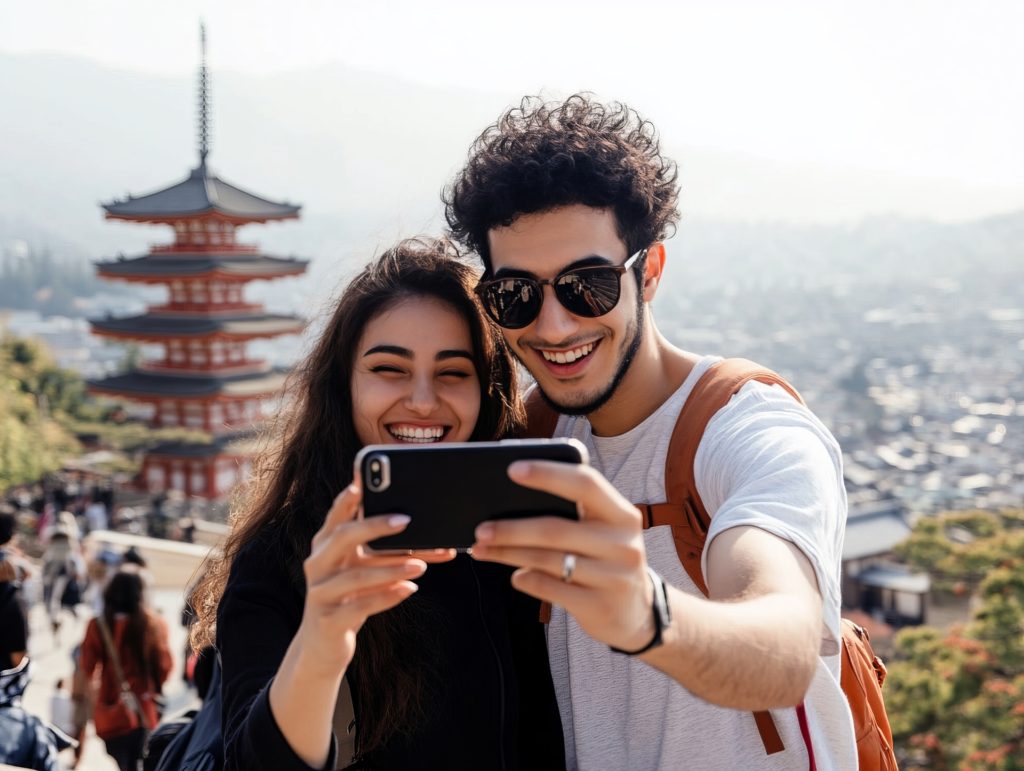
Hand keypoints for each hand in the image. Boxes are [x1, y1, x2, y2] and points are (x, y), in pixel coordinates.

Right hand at [294, 482, 453, 677]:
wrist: (323, 645)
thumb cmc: (350, 596)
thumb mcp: (361, 568)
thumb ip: (380, 547)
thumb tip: (419, 522)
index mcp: (325, 546)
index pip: (336, 516)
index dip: (347, 499)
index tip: (362, 482)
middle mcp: (318, 564)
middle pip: (342, 538)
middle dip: (374, 526)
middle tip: (407, 520)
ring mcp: (320, 593)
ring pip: (355, 575)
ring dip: (391, 567)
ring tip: (421, 564)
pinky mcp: (328, 621)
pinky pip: (360, 606)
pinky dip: (388, 596)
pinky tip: (410, 590)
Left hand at [471, 461, 655, 651]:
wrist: (637, 613)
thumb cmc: (606, 559)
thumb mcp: (603, 531)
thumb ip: (572, 513)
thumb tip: (509, 500)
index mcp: (622, 514)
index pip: (585, 484)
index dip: (548, 474)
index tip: (512, 469)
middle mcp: (623, 544)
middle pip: (555, 529)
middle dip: (512, 528)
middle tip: (481, 528)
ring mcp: (614, 578)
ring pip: (547, 560)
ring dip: (508, 554)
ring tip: (482, 549)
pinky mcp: (599, 606)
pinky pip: (549, 589)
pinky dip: (525, 580)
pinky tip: (515, 576)